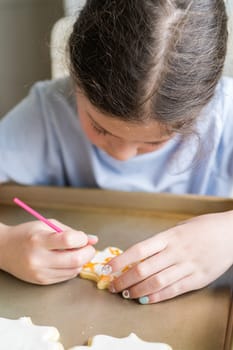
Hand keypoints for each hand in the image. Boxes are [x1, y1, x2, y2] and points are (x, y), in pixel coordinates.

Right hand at [0, 220, 97, 284]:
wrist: (4, 250)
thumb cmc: (27, 234)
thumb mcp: (47, 225)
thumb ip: (71, 231)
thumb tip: (93, 239)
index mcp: (39, 240)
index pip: (68, 240)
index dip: (82, 239)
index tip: (83, 238)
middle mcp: (39, 259)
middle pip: (75, 260)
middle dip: (88, 253)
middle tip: (89, 247)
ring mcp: (40, 273)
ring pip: (74, 271)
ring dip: (81, 261)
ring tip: (76, 252)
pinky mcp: (42, 282)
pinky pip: (66, 277)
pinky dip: (72, 268)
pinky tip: (67, 260)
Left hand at [108, 210, 232, 303]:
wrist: (230, 233)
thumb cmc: (202, 227)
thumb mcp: (179, 228)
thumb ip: (161, 241)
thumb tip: (140, 254)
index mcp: (169, 236)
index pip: (139, 250)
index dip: (121, 261)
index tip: (108, 268)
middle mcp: (176, 251)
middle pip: (144, 269)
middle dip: (124, 279)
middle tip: (113, 285)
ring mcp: (187, 266)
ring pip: (157, 282)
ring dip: (138, 290)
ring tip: (126, 294)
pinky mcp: (198, 279)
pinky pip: (174, 290)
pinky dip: (158, 296)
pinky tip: (146, 300)